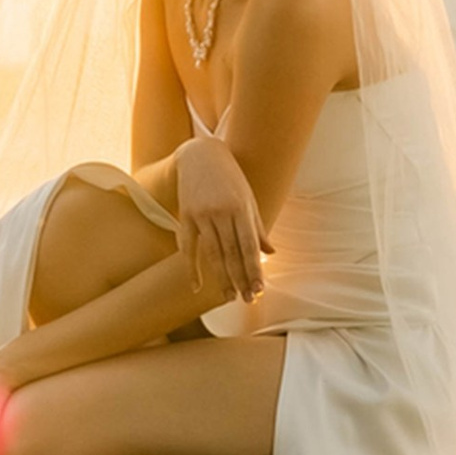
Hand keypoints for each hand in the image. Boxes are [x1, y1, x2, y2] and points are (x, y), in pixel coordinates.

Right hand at [174, 135, 264, 304]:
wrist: (200, 153)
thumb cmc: (230, 176)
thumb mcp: (248, 198)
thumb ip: (258, 227)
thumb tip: (270, 254)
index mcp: (240, 207)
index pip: (248, 246)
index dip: (254, 270)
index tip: (259, 290)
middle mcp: (220, 212)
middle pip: (231, 253)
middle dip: (239, 279)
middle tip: (246, 300)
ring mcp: (200, 214)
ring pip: (211, 253)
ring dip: (220, 278)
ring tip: (228, 297)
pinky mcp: (185, 215)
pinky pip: (187, 247)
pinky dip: (191, 268)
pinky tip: (196, 286)